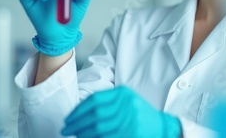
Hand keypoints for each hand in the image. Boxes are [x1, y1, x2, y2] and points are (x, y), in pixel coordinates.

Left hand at [61, 86, 181, 137]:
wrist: (160, 125)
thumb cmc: (138, 112)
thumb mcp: (125, 100)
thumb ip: (106, 102)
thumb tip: (78, 112)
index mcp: (123, 93)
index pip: (95, 100)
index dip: (79, 110)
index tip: (68, 117)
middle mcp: (126, 104)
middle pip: (95, 114)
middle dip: (77, 123)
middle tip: (66, 128)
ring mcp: (129, 119)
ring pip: (99, 128)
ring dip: (83, 133)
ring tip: (74, 135)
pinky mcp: (130, 133)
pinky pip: (106, 137)